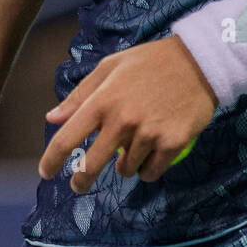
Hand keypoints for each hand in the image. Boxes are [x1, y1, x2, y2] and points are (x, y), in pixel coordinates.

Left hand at [38, 35, 216, 190]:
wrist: (200, 62)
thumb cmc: (150, 61)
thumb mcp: (110, 67)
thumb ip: (80, 95)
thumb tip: (52, 118)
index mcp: (102, 100)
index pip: (67, 138)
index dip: (51, 160)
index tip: (46, 172)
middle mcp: (122, 120)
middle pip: (91, 166)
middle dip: (81, 181)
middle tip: (79, 185)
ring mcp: (148, 134)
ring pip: (125, 170)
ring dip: (125, 166)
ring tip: (134, 146)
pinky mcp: (172, 143)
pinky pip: (151, 172)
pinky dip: (148, 169)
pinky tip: (152, 154)